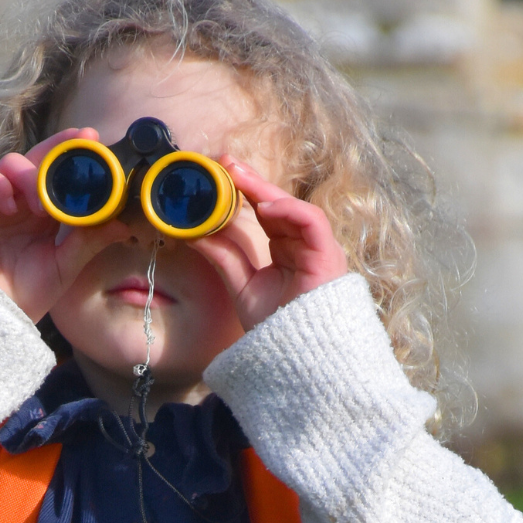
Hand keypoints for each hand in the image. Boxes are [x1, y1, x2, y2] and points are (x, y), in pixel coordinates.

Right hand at [0, 128, 130, 321]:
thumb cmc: (28, 291)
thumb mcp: (66, 264)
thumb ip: (89, 241)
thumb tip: (122, 224)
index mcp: (44, 212)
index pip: (57, 173)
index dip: (72, 153)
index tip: (94, 140)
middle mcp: (19, 201)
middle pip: (36, 158)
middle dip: (57, 146)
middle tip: (79, 141)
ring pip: (10, 163)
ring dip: (28, 176)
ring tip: (39, 206)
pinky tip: (9, 204)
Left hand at [190, 156, 348, 330]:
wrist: (298, 359)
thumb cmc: (276, 328)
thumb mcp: (242, 285)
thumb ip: (224, 256)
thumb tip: (194, 232)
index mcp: (285, 250)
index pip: (265, 212)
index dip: (243, 191)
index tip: (218, 174)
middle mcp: (303, 246)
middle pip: (278, 205)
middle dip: (252, 181)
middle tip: (225, 163)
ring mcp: (318, 250)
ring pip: (294, 208)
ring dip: (266, 190)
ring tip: (239, 178)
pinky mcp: (328, 256)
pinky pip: (312, 222)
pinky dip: (290, 210)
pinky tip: (265, 206)